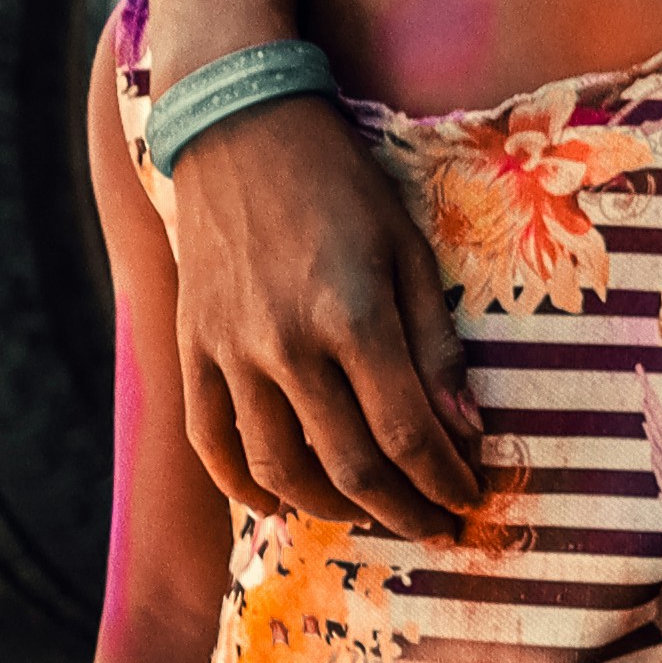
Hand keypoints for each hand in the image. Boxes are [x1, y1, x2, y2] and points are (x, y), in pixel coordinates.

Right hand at [166, 99, 482, 537]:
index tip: (470, 500)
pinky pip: (211, 442)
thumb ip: (435, 346)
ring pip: (278, 468)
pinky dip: (245, 486)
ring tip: (372, 513)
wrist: (241, 136)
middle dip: (401, 509)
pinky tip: (281, 502)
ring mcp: (228, 353)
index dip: (443, 479)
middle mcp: (285, 345)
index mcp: (352, 316)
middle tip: (435, 526)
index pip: (406, 432)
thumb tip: (467, 431)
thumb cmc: (343, 188)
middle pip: (347, 465)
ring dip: (330, 507)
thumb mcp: (410, 252)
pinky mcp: (191, 350)